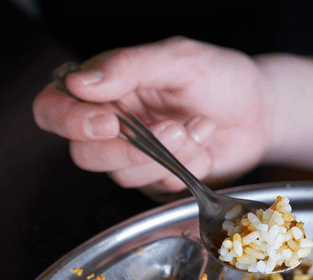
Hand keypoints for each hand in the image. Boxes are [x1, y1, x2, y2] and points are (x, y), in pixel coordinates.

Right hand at [33, 37, 273, 190]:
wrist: (259, 111)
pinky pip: (158, 188)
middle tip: (174, 127)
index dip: (69, 122)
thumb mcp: (181, 59)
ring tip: (200, 125)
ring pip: (123, 175)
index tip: (108, 122)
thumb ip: (130, 66)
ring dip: (170, 155)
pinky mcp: (158, 178)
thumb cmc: (220, 77)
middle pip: (84, 154)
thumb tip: (80, 81)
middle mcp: (111, 123)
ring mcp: (134, 155)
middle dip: (132, 148)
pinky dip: (187, 168)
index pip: (53, 109)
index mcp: (104, 87)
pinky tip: (205, 144)